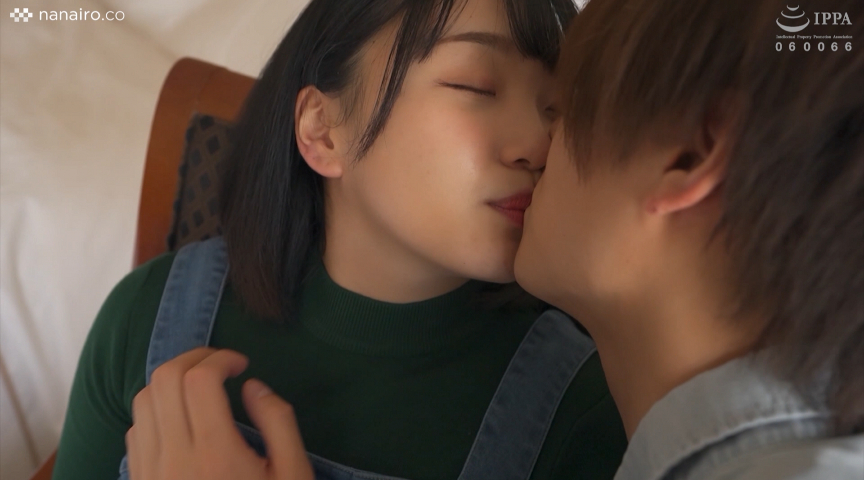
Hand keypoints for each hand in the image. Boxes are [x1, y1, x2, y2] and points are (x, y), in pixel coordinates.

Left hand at [126, 347, 313, 479]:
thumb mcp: (292, 473)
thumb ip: (278, 422)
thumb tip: (253, 386)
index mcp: (215, 453)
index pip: (199, 380)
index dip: (221, 358)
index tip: (241, 365)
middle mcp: (173, 457)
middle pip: (164, 379)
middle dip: (194, 358)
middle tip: (221, 365)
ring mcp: (149, 471)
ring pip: (143, 400)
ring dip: (172, 381)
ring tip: (201, 388)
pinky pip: (135, 428)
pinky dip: (156, 409)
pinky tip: (182, 418)